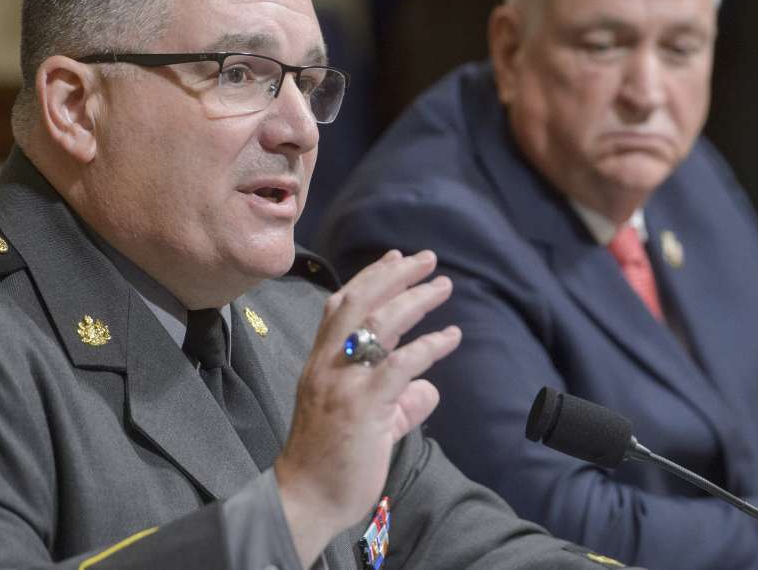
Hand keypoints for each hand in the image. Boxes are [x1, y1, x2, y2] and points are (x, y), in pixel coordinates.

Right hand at [274, 250, 460, 565]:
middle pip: (359, 303)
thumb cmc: (330, 464)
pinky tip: (451, 336)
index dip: (369, 279)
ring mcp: (343, 383)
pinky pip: (399, 365)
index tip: (395, 258)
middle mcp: (327, 365)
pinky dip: (428, 346)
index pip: (340, 307)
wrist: (306, 499)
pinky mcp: (362, 406)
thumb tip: (428, 389)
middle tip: (426, 259)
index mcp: (320, 364)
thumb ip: (398, 403)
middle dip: (394, 275)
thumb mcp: (368, 424)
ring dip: (414, 299)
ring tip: (443, 286)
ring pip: (378, 324)